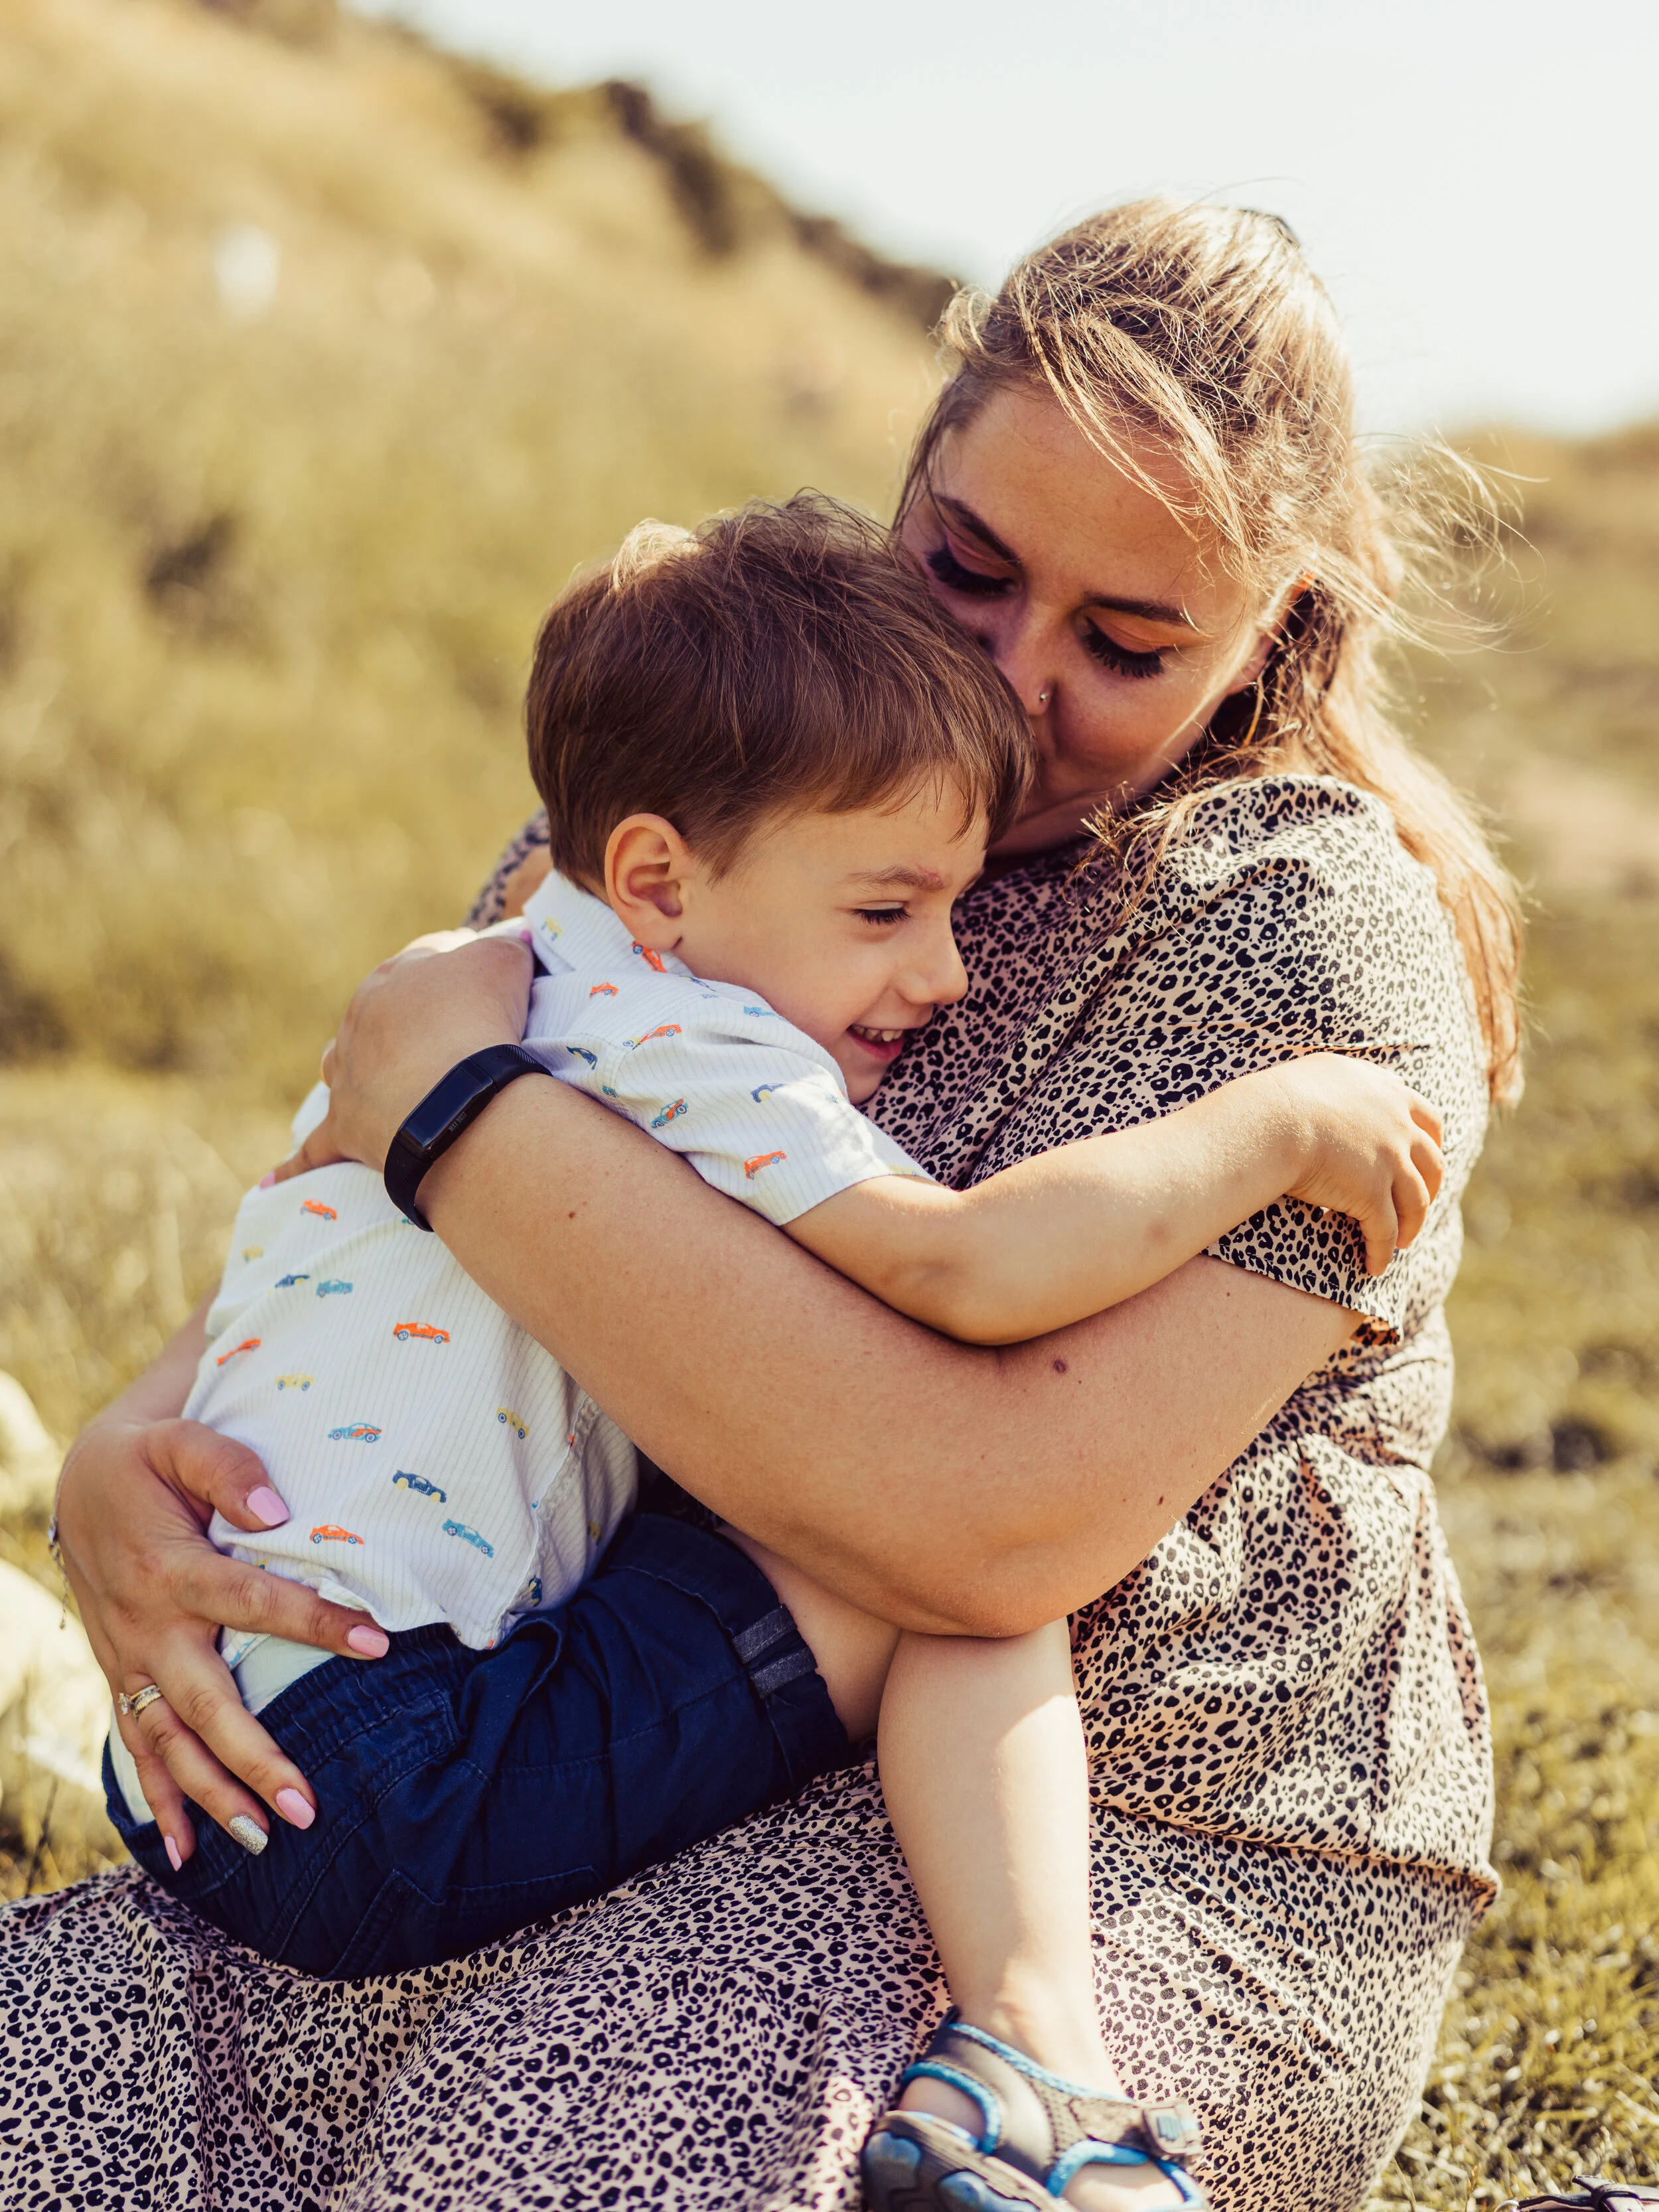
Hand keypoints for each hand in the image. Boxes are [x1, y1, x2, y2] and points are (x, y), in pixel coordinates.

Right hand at [56, 1414, 392, 1863]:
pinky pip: (137, 1747)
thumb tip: (280, 1510)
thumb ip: (229, 1468)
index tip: (378, 1642)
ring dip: (214, 1796)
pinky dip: (160, 1801)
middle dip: (255, 1760)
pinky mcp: (121, 1677)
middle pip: (206, 1704)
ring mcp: (129, 1660)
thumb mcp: (179, 1441)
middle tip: (307, 1807)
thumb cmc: (146, 1460)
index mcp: (168, 1569)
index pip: (252, 1602)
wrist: (79, 1482)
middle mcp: (145, 1627)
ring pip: (170, 1743)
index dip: (316, 1621)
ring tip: (265, 1840)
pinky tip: (188, 1854)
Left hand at [272, 926, 533, 1183]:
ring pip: (341, 1062)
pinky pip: (315, 1150)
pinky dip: (297, 1164)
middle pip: (382, 1010)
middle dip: (410, 1018)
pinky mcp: (345, 1128)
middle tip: (452, 1034)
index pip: (426, 959)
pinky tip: (272, 1182)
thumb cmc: (480, 1021)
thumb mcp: (506, 963)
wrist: (455, 1094)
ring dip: (356, 1066)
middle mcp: (361, 1019)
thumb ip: (508, 944)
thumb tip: (516, 937)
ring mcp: (347, 1074)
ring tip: (380, 1078)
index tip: (486, 986)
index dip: (459, 967)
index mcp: (396, 975)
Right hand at [1273, 1053, 1444, 1274]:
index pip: (1429, 1118)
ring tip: (1400, 1242)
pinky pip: (1385, 1231)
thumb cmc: (1280, 1096)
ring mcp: (1390, 1161)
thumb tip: (1338, 1091)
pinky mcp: (1372, 1194)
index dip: (1432, 1142)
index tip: (1429, 1155)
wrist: (1271, 1120)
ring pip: (1416, 1202)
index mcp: (1389, 1094)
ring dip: (1411, 1225)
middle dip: (1431, 1187)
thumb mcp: (1324, 1073)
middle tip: (1418, 1204)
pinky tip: (1374, 1266)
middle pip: (1432, 1163)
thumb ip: (1346, 1084)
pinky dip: (1381, 1251)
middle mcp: (1398, 1126)